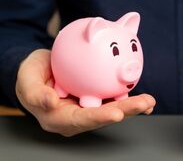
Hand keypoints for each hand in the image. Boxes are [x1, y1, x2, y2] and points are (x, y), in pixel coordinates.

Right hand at [16, 49, 155, 136]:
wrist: (42, 69)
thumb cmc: (32, 76)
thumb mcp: (26, 82)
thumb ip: (35, 94)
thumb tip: (50, 103)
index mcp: (60, 118)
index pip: (82, 119)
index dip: (99, 117)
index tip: (116, 112)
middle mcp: (78, 116)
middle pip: (103, 116)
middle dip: (126, 111)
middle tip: (144, 104)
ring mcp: (89, 108)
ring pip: (113, 108)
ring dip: (133, 106)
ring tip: (148, 101)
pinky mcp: (97, 98)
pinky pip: (114, 99)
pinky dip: (129, 98)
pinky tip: (144, 97)